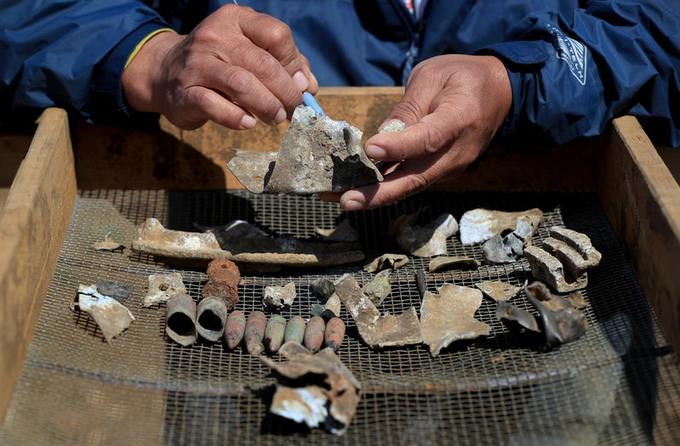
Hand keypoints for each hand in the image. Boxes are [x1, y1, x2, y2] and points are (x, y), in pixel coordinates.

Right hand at [121, 4, 317, 129]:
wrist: (166, 72)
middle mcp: (215, 37)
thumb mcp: (250, 52)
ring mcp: (197, 64)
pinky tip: (248, 123)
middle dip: (286, 91)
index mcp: (236, 20)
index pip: (276, 35)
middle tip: (294, 109)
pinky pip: (215, 106)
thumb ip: (283, 64)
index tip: (301, 85)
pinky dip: (237, 118)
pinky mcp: (186, 92)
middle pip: (263, 64)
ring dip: (267, 105)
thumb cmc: (220, 64)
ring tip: (277, 118)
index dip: (294, 63)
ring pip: (241, 84)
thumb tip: (309, 86)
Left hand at [323, 54, 510, 209]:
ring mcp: (451, 166)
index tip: (370, 149)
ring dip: (375, 195)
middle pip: (417, 178)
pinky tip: (358, 189)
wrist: (499, 92)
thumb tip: (382, 136)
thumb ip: (410, 106)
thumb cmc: (463, 77)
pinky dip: (385, 187)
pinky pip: (412, 181)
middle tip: (345, 199)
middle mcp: (457, 152)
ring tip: (340, 197)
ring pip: (412, 185)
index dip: (399, 147)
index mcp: (460, 119)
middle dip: (379, 193)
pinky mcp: (442, 171)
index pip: (428, 139)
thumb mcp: (434, 76)